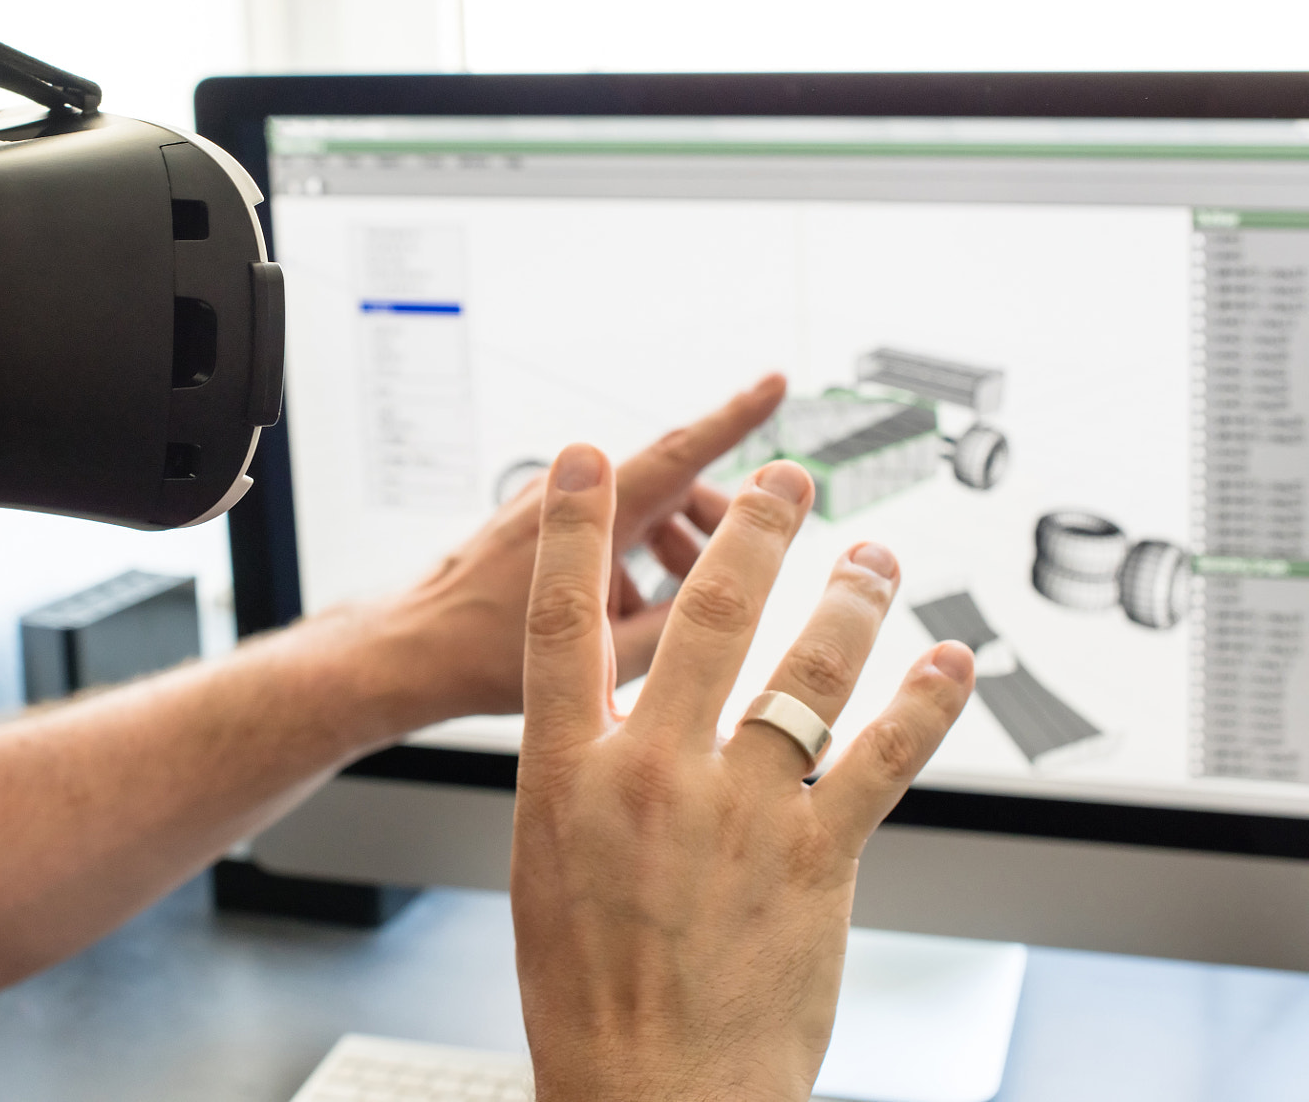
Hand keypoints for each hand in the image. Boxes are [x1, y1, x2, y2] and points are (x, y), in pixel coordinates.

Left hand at [371, 375, 786, 725]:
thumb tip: (735, 607)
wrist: (409, 652)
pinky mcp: (543, 532)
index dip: (734, 419)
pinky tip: (632, 627)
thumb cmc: (483, 653)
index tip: (776, 382)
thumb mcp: (600, 656)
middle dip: (716, 526)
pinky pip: (608, 535)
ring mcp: (553, 511)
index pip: (678, 454)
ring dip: (674, 556)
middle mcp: (568, 497)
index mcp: (586, 514)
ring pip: (641, 516)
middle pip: (672, 491)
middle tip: (749, 569)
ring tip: (682, 616)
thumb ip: (675, 629)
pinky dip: (634, 569)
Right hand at [511, 447, 975, 1101]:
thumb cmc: (592, 994)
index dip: (569, 529)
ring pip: (807, 671)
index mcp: (565, 776)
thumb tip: (616, 718)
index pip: (560, 624)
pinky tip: (949, 662)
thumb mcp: (550, 866)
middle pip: (706, 619)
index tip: (581, 461)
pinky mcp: (814, 859)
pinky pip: (883, 759)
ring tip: (873, 558)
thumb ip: (585, 778)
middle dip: (754, 532)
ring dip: (850, 599)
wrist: (650, 1094)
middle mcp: (651, 776)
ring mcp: (738, 813)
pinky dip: (925, 702)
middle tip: (787, 481)